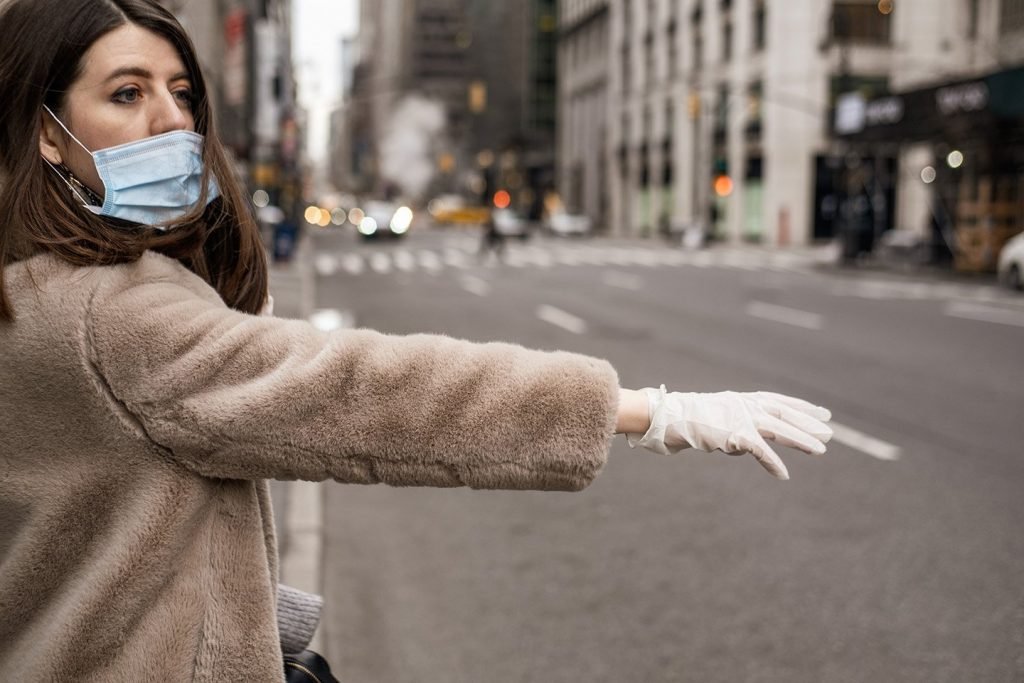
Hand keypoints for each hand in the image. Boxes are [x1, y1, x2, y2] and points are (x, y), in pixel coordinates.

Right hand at [627, 386, 832, 479]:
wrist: (667, 417)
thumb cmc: (685, 419)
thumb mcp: (715, 420)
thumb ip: (734, 431)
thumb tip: (743, 448)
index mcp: (742, 400)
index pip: (778, 401)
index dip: (801, 407)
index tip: (821, 413)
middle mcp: (746, 405)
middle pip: (785, 413)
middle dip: (809, 422)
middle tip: (830, 432)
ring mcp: (741, 417)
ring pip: (780, 428)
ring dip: (801, 440)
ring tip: (821, 450)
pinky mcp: (735, 433)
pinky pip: (760, 450)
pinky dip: (772, 463)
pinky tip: (784, 475)